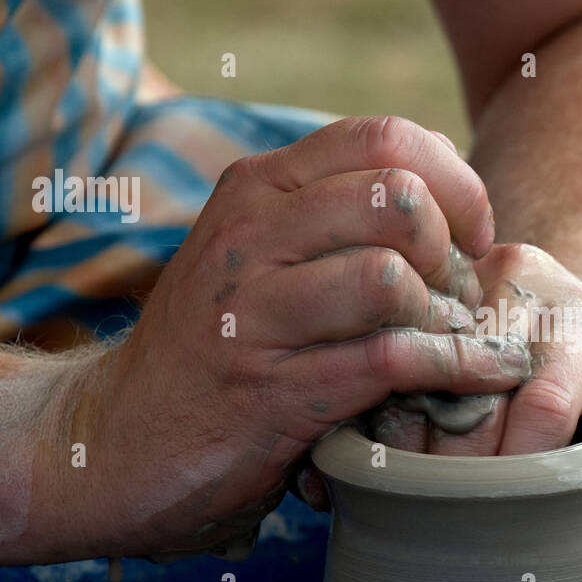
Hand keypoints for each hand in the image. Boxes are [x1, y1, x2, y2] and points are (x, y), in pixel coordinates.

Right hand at [57, 117, 528, 560]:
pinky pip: (387, 361)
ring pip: (390, 277)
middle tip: (457, 300)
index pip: (384, 137)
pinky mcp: (269, 392)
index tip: (471, 238)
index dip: (456, 183)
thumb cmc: (212, 350)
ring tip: (446, 345)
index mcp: (256, 189)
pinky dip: (450, 369)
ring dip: (444, 317)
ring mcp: (252, 314)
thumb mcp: (261, 258)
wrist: (110, 444)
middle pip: (396, 197)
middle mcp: (249, 236)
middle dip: (453, 252)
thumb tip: (448, 194)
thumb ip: (336, 217)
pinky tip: (470, 378)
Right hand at [371, 243, 581, 547]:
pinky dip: (379, 410)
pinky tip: (372, 460)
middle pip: (474, 393)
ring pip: (417, 371)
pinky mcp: (426, 294)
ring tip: (401, 497)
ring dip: (405, 441)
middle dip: (459, 468)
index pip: (545, 405)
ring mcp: (468, 286)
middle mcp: (524, 296)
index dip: (521, 467)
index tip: (506, 518)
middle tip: (447, 521)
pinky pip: (388, 354)